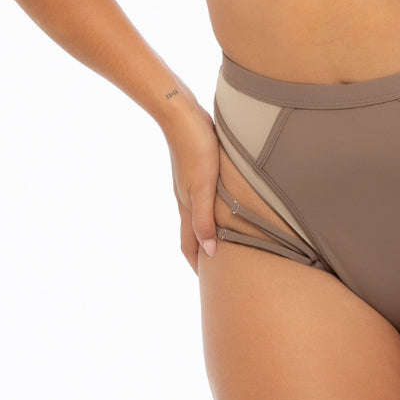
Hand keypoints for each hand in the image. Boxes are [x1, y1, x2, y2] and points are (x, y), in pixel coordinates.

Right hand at [161, 90, 220, 273]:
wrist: (180, 114)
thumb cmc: (196, 148)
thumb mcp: (203, 187)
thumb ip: (205, 219)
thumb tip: (209, 253)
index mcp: (187, 206)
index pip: (189, 245)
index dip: (198, 265)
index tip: (209, 285)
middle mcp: (185, 198)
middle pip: (191, 233)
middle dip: (201, 253)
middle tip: (216, 269)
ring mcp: (188, 183)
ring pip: (196, 216)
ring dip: (205, 232)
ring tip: (220, 242)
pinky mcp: (194, 169)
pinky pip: (200, 198)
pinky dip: (208, 211)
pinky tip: (219, 205)